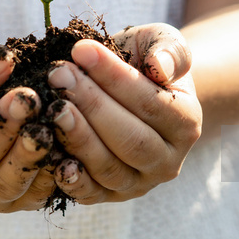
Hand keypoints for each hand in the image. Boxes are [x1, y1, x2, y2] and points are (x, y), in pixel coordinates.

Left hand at [47, 23, 201, 203]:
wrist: (132, 88)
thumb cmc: (144, 61)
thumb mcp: (162, 42)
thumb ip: (169, 50)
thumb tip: (160, 67)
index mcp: (186, 123)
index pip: (150, 103)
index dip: (114, 77)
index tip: (81, 49)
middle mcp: (168, 161)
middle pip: (130, 140)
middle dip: (91, 105)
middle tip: (58, 75)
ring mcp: (139, 183)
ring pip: (109, 168)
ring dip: (77, 136)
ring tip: (53, 106)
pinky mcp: (109, 195)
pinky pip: (90, 193)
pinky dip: (70, 178)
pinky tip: (52, 155)